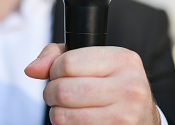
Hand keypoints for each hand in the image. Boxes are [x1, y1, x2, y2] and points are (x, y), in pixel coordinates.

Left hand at [25, 43, 160, 124]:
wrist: (142, 118)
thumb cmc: (110, 84)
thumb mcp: (92, 61)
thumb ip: (57, 56)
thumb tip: (32, 69)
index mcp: (123, 60)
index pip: (68, 63)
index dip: (54, 70)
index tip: (59, 74)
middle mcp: (130, 87)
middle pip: (63, 90)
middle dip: (51, 93)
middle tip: (57, 94)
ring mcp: (125, 117)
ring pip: (63, 116)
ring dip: (57, 113)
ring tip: (67, 108)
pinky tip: (79, 120)